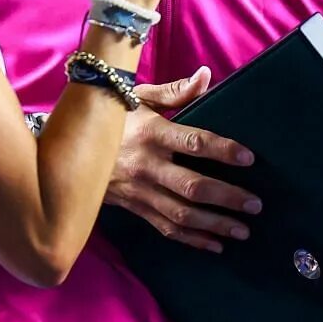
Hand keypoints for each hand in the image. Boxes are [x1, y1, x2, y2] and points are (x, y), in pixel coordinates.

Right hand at [106, 70, 257, 252]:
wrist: (67, 144)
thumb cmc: (112, 115)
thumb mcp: (139, 96)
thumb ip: (175, 91)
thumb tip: (206, 76)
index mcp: (152, 133)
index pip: (193, 143)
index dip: (222, 150)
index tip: (248, 158)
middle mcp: (146, 165)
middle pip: (192, 186)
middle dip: (227, 198)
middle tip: (255, 205)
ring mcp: (139, 190)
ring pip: (181, 214)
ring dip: (214, 225)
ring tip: (242, 230)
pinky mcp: (133, 207)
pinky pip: (165, 228)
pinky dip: (191, 240)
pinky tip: (215, 245)